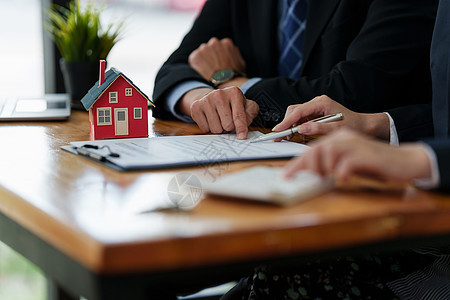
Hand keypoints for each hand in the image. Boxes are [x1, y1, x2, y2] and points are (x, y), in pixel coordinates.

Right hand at [179, 86, 258, 138]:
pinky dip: (209, 128)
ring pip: (216, 129)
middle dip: (229, 128)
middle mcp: (219, 93)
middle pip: (227, 125)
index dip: (241, 128)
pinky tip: (210, 119)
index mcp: (234, 92)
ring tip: (219, 120)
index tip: (242, 137)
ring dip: (219, 129)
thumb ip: (250, 113)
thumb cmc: (232, 104)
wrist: (211, 98)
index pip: (239, 115)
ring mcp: (206, 100)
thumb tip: (245, 124)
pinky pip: (205, 129)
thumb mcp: (245, 105)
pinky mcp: (196, 107)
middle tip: (228, 121)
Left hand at [188, 37, 245, 80]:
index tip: (218, 63)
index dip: (218, 56)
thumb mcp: (241, 62)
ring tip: (208, 72)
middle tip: (212, 68)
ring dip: (203, 61)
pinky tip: (202, 73)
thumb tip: (232, 51)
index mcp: (226, 42)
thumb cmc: (235, 75)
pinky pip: (194, 60)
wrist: (227, 82)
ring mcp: (204, 48)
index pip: (219, 47)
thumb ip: (235, 54)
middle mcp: (215, 42)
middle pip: (209, 48)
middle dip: (210, 56)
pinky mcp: (195, 56)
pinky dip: (196, 66)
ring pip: (201, 53)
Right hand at [272, 95, 389, 140]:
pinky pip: (301, 119)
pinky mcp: (315, 113)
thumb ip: (318, 128)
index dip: (286, 121)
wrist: (364, 125)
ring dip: (291, 126)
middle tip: (280, 136)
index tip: (278, 130)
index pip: (298, 111)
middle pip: (294, 110)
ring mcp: (316, 107)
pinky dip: (297, 127)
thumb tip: (301, 129)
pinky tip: (298, 135)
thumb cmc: (353, 126)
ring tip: (288, 137)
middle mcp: (317, 102)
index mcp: (321, 103)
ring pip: (296, 114)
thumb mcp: (337, 129)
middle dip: (286, 123)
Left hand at [284, 129, 431, 182]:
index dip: (296, 164)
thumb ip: (329, 163)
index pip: (311, 149)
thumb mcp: (347, 162)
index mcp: (337, 137)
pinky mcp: (365, 155)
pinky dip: (341, 174)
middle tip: (315, 178)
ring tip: (332, 176)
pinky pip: (344, 164)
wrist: (404, 161)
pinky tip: (345, 178)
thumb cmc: (374, 164)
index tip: (286, 177)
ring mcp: (354, 145)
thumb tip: (310, 172)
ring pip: (327, 154)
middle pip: (315, 150)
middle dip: (308, 168)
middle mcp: (344, 138)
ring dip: (325, 170)